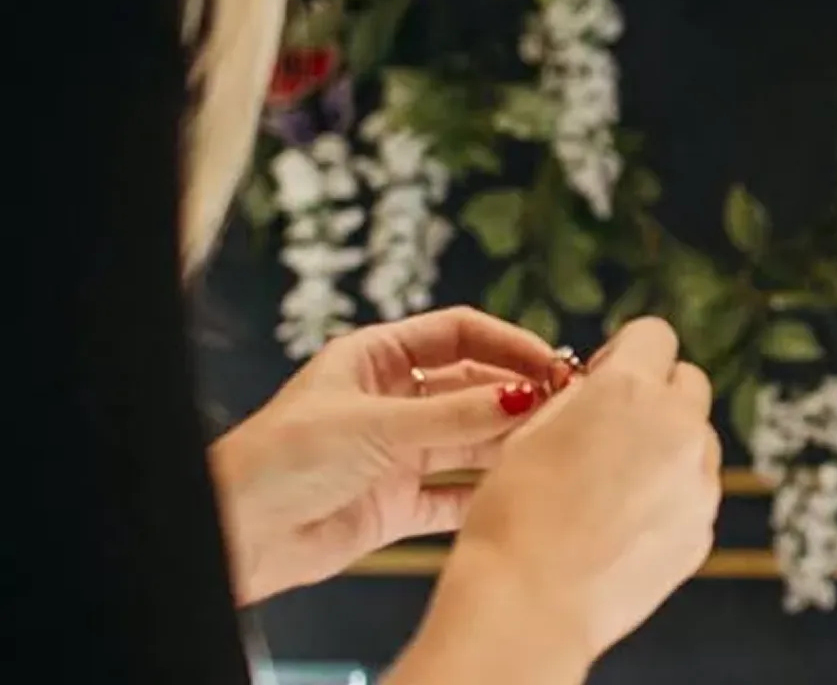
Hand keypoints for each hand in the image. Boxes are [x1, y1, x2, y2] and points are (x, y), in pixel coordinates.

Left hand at [210, 306, 560, 604]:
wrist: (238, 536)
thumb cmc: (281, 460)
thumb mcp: (376, 426)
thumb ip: (454, 414)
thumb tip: (523, 395)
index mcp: (374, 357)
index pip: (458, 334)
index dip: (506, 343)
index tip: (549, 363)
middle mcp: (390, 400)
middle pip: (470, 386)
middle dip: (515, 393)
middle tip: (563, 406)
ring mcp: (395, 452)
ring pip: (468, 438)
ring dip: (506, 441)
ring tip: (550, 445)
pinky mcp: (396, 503)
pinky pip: (453, 494)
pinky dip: (484, 492)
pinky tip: (515, 490)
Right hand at [425, 317, 721, 669]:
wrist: (528, 603)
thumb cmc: (514, 516)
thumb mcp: (531, 430)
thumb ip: (581, 397)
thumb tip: (601, 385)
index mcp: (629, 389)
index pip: (655, 334)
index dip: (628, 352)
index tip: (606, 377)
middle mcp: (677, 426)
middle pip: (689, 382)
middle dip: (657, 394)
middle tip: (614, 428)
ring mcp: (699, 480)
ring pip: (698, 440)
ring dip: (667, 447)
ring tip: (612, 487)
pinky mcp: (703, 528)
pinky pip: (695, 493)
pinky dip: (669, 497)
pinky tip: (623, 525)